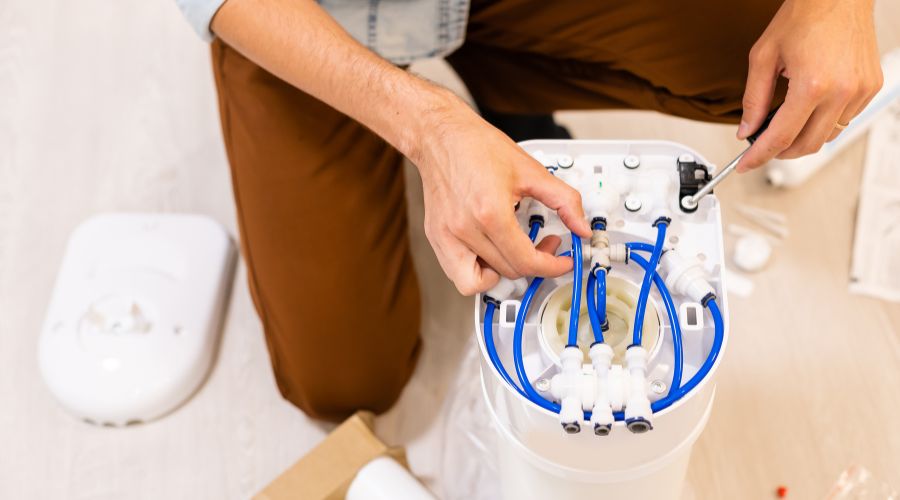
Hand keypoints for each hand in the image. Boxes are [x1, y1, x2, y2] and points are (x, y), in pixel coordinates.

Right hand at [411, 91, 590, 294]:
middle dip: (535, 263)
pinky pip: (457, 275)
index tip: (561, 261)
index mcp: (490, 213)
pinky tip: (489, 254)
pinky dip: (477, 274)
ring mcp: (447, 236)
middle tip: (543, 244)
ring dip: (504, 273)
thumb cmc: (478, 147)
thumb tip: (582, 226)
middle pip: (509, 271)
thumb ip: (563, 200)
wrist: (441, 136)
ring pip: (480, 282)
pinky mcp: (436, 238)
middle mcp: (466, 229)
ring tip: (512, 254)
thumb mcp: (531, 170)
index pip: (526, 261)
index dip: (552, 267)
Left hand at [735, 0, 881, 171]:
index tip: (746, 164)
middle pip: (807, 145)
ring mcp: (861, 91)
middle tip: (762, 146)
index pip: (780, 137)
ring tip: (785, 122)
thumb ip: (754, 99)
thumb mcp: (763, 57)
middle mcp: (842, 91)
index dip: (759, 155)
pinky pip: (844, 119)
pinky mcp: (871, 86)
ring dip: (803, 137)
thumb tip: (746, 129)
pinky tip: (811, 107)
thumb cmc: (805, 16)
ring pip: (827, 135)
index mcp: (812, 85)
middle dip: (781, 152)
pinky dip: (824, 121)